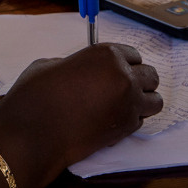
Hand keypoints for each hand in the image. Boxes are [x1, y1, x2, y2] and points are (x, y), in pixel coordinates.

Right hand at [0, 43, 161, 177]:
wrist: (33, 134)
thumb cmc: (35, 96)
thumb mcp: (51, 65)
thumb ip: (77, 64)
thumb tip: (86, 72)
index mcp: (105, 55)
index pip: (133, 54)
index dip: (123, 62)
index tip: (115, 68)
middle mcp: (123, 77)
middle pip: (150, 75)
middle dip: (138, 80)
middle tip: (119, 87)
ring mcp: (128, 105)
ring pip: (155, 101)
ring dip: (141, 101)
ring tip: (119, 105)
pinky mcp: (126, 130)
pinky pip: (141, 121)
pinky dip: (131, 119)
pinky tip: (110, 120)